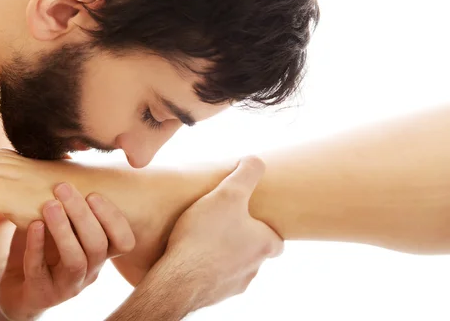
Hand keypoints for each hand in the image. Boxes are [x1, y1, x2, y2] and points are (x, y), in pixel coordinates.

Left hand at [0, 183, 134, 320]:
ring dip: (64, 230)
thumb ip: (66, 200)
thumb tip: (67, 157)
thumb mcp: (60, 224)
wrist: (16, 287)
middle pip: (98, 245)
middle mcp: (90, 271)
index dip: (113, 218)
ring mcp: (68, 285)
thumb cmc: (44, 248)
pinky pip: (40, 270)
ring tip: (49, 205)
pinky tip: (31, 225)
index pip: (124, 241)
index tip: (94, 194)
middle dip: (82, 215)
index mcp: (101, 253)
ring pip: (76, 260)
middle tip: (63, 188)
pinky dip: (36, 246)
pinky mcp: (43, 293)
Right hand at [159, 156, 282, 309]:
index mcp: (264, 245)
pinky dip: (205, 268)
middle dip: (240, 239)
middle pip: (254, 252)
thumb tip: (256, 160)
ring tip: (201, 238)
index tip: (250, 217)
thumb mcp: (228, 193)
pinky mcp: (211, 295)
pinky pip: (212, 278)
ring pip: (233, 266)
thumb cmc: (206, 234)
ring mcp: (232, 285)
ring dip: (222, 254)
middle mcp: (253, 269)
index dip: (264, 227)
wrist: (179, 278)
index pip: (276, 239)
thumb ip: (246, 173)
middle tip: (221, 224)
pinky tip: (188, 256)